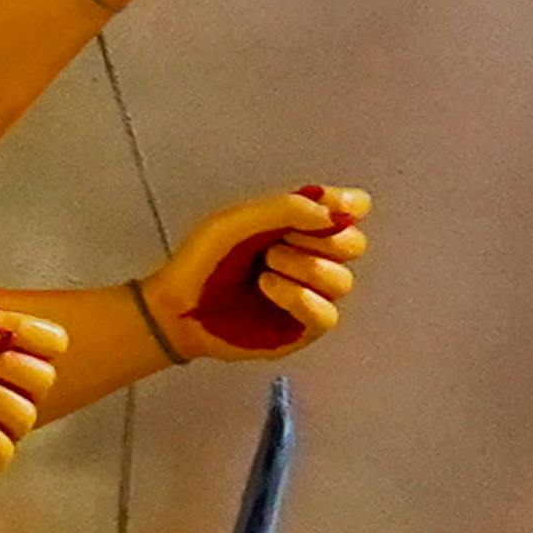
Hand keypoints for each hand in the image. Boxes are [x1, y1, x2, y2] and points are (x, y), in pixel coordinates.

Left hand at [143, 186, 366, 362]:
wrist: (178, 305)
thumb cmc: (204, 261)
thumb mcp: (240, 220)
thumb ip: (289, 208)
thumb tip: (338, 212)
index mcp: (301, 225)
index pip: (351, 208)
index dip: (345, 205)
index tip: (320, 206)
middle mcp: (313, 257)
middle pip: (354, 244)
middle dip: (321, 239)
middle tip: (279, 241)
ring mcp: (312, 294)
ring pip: (341, 280)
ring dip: (302, 268)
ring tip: (264, 267)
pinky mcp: (304, 328)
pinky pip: (327, 315)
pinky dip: (298, 297)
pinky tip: (268, 288)